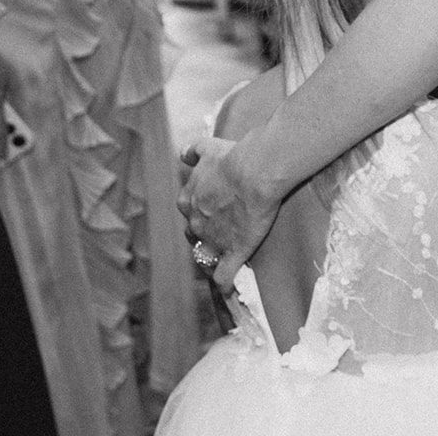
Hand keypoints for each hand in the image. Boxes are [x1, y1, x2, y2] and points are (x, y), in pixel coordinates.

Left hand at [178, 136, 279, 291]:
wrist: (254, 172)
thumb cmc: (233, 158)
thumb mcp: (208, 148)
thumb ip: (194, 152)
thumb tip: (183, 154)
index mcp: (188, 200)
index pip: (189, 213)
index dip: (200, 213)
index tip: (212, 211)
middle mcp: (195, 221)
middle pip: (194, 235)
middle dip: (205, 234)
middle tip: (222, 231)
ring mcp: (213, 240)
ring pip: (206, 256)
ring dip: (212, 258)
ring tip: (224, 260)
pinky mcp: (233, 252)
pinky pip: (223, 276)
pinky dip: (224, 283)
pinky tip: (228, 289)